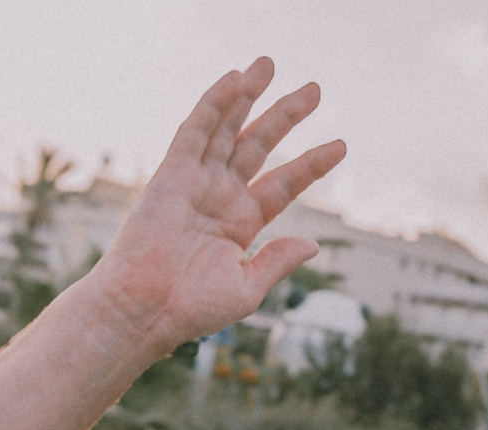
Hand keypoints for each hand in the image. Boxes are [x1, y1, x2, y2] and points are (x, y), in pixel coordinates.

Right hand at [88, 59, 346, 352]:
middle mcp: (221, 196)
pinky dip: (214, 103)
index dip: (312, 163)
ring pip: (227, 129)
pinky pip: (195, 131)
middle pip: (260, 144)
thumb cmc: (192, 309)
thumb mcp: (247, 287)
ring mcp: (196, 182)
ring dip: (248, 96)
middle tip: (315, 88)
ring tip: (269, 64)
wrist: (146, 309)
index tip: (340, 145)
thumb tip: (311, 244)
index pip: (284, 183)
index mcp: (242, 223)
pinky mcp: (171, 174)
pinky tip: (234, 78)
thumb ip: (277, 260)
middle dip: (285, 115)